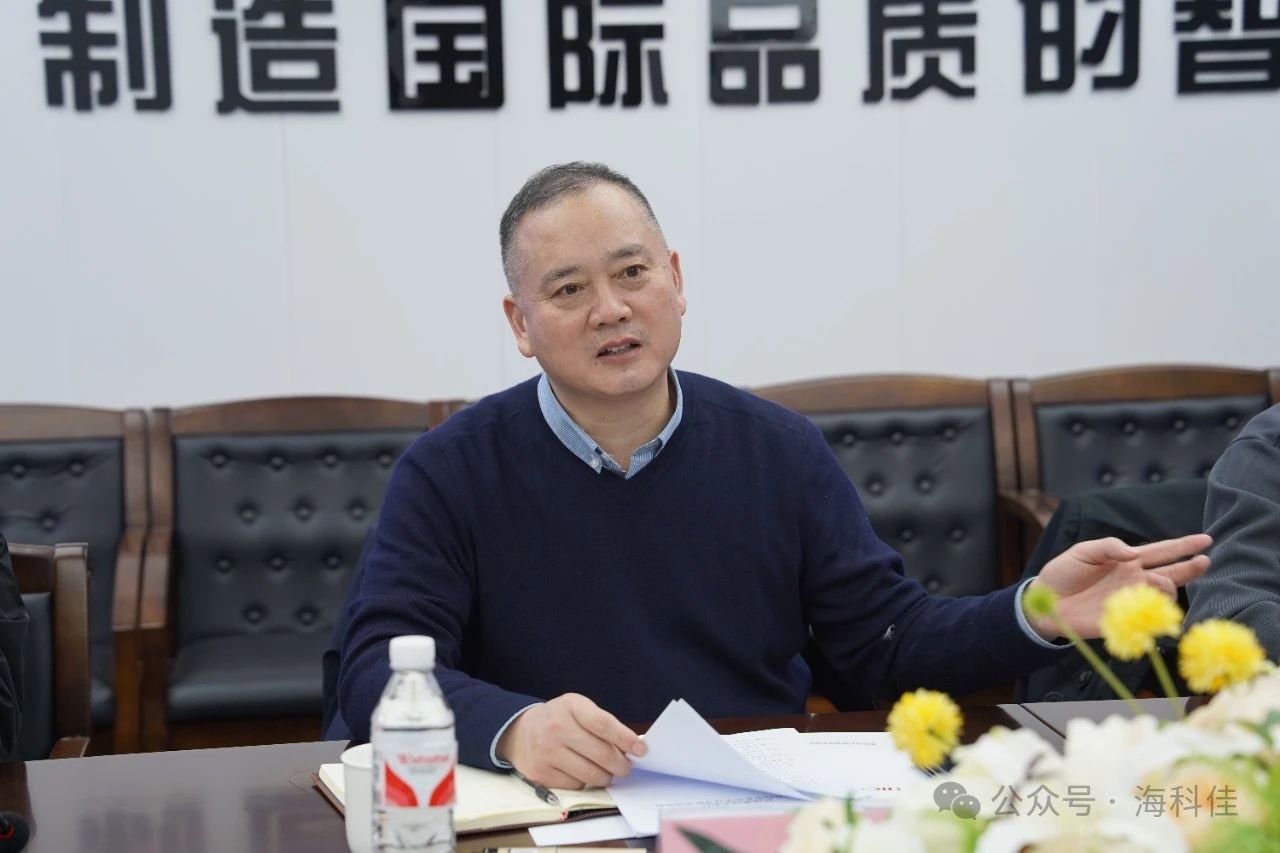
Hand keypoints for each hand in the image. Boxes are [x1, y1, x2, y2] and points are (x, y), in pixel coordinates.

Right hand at [496, 693, 646, 788]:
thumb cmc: (558, 719)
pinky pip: (575, 785)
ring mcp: (547, 752)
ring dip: (605, 776)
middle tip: (626, 767)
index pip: (603, 724)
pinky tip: (581, 773)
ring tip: (606, 771)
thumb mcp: (577, 709)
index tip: (641, 750)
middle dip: (621, 765)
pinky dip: (584, 782)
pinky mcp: (541, 774)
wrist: (519, 731)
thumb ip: (602, 724)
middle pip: (601, 754)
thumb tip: (632, 747)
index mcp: (570, 706)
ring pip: (590, 774)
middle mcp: (556, 728)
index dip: (625, 739)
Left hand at [1028, 534, 1211, 640]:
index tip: (1205, 540)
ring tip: (1159, 579)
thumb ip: (1108, 546)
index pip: (1161, 551)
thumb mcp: (1082, 551)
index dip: (1183, 546)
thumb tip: (1135, 553)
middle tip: (1206, 560)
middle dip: (1190, 567)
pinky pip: (1148, 617)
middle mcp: (1135, 580)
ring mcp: (1132, 600)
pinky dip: (1155, 610)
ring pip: (1163, 593)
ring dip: (1167, 585)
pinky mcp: (1126, 620)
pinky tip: (1155, 604)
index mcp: (1127, 560)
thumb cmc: (1063, 573)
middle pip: (1172, 572)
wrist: (1045, 602)